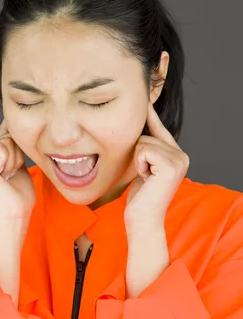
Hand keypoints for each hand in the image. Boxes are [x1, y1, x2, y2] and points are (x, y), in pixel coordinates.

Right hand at [0, 118, 35, 220]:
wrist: (15, 212)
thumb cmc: (19, 194)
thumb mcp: (18, 163)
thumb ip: (14, 147)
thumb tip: (15, 126)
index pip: (4, 133)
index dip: (16, 140)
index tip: (15, 158)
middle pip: (8, 134)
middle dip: (18, 154)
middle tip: (12, 174)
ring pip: (6, 140)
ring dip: (14, 159)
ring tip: (8, 176)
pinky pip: (0, 147)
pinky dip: (8, 161)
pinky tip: (2, 175)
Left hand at [124, 101, 189, 226]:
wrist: (143, 219)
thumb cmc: (141, 196)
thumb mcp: (144, 166)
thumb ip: (147, 148)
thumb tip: (138, 127)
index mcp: (177, 155)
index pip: (160, 129)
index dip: (150, 116)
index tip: (145, 100)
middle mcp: (182, 155)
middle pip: (147, 136)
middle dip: (138, 154)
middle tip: (144, 175)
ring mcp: (178, 160)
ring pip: (144, 143)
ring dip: (137, 160)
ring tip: (145, 178)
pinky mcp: (171, 166)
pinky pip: (144, 150)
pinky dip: (139, 164)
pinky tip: (146, 178)